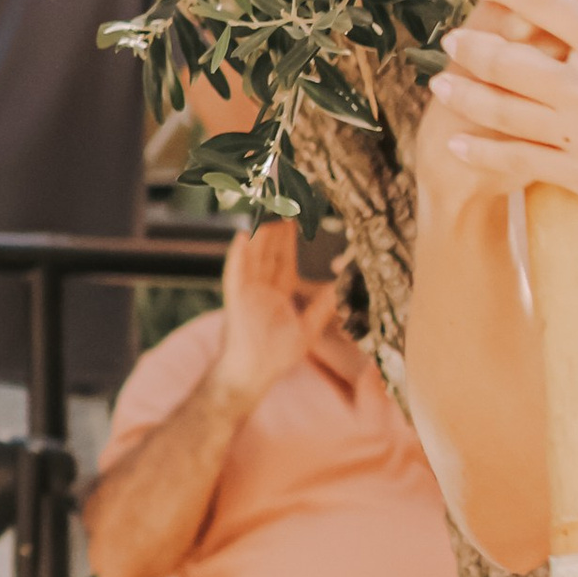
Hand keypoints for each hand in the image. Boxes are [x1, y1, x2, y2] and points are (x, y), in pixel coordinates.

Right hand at [215, 219, 337, 406]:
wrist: (252, 374)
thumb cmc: (277, 356)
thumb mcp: (307, 329)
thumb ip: (323, 307)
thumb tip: (342, 288)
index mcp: (278, 293)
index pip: (285, 260)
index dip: (290, 241)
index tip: (296, 220)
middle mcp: (262, 287)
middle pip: (269, 252)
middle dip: (275, 228)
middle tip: (282, 202)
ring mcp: (247, 291)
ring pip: (253, 255)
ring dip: (259, 233)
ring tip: (266, 209)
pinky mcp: (236, 298)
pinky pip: (236, 273)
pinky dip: (238, 256)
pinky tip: (242, 237)